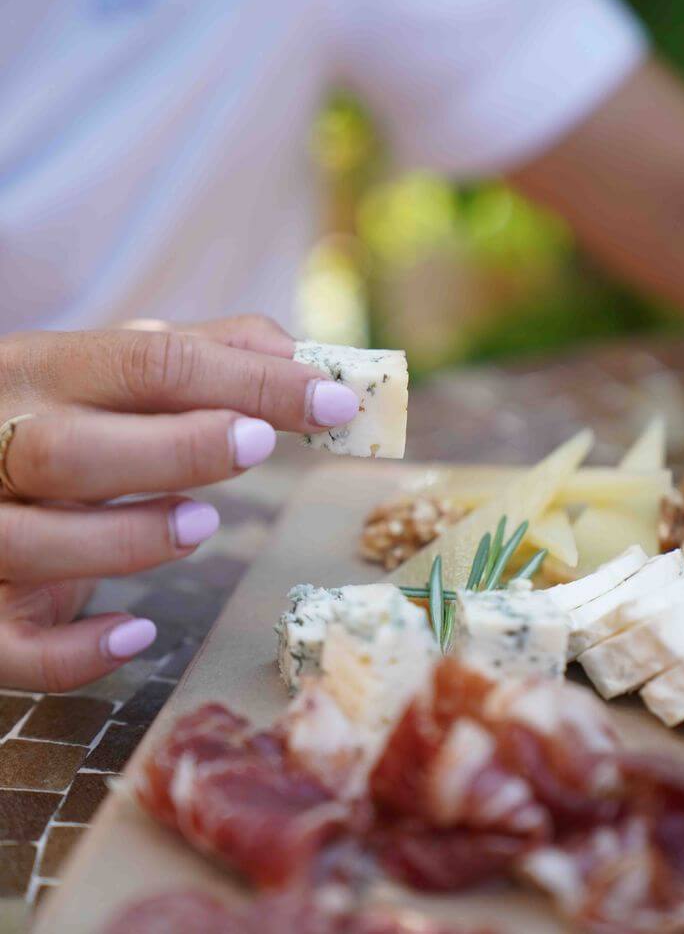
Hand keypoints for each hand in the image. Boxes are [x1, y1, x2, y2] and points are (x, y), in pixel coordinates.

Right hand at [0, 315, 358, 690]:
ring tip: (201, 524)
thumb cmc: (69, 417)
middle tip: (260, 447)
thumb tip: (304, 358)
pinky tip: (135, 633)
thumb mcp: (122, 372)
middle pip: (67, 450)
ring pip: (32, 543)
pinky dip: (74, 651)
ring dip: (128, 540)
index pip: (146, 361)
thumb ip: (208, 352)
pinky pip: (10, 643)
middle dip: (176, 451)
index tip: (333, 402)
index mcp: (42, 370)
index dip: (247, 380)